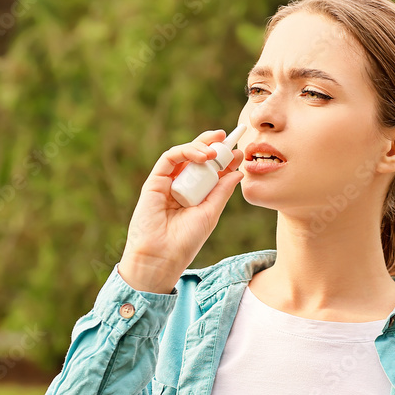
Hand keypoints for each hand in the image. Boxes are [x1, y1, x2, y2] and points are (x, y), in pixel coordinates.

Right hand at [119, 128, 243, 293]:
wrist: (161, 258)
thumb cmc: (185, 242)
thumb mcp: (210, 213)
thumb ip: (221, 191)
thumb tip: (238, 172)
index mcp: (195, 195)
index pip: (210, 171)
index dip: (224, 159)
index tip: (240, 152)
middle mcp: (181, 186)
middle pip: (196, 158)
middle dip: (212, 144)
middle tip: (227, 136)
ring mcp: (167, 183)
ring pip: (184, 155)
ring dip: (201, 146)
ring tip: (216, 150)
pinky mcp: (154, 182)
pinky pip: (169, 159)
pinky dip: (186, 152)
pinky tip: (202, 156)